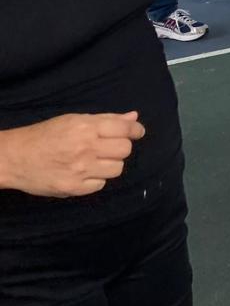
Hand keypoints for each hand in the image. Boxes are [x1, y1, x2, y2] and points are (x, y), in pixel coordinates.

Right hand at [0, 112, 144, 197]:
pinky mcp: (74, 188)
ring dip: (111, 164)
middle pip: (125, 149)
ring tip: (96, 160)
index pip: (125, 129)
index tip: (137, 132)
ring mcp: (80, 170)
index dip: (135, 130)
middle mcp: (86, 148)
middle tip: (108, 146)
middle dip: (121, 147)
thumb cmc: (46, 135)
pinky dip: (97, 178)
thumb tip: (134, 117)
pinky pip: (101, 184)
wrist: (15, 158)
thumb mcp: (74, 120)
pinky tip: (85, 172)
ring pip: (117, 169)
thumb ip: (106, 119)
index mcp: (86, 127)